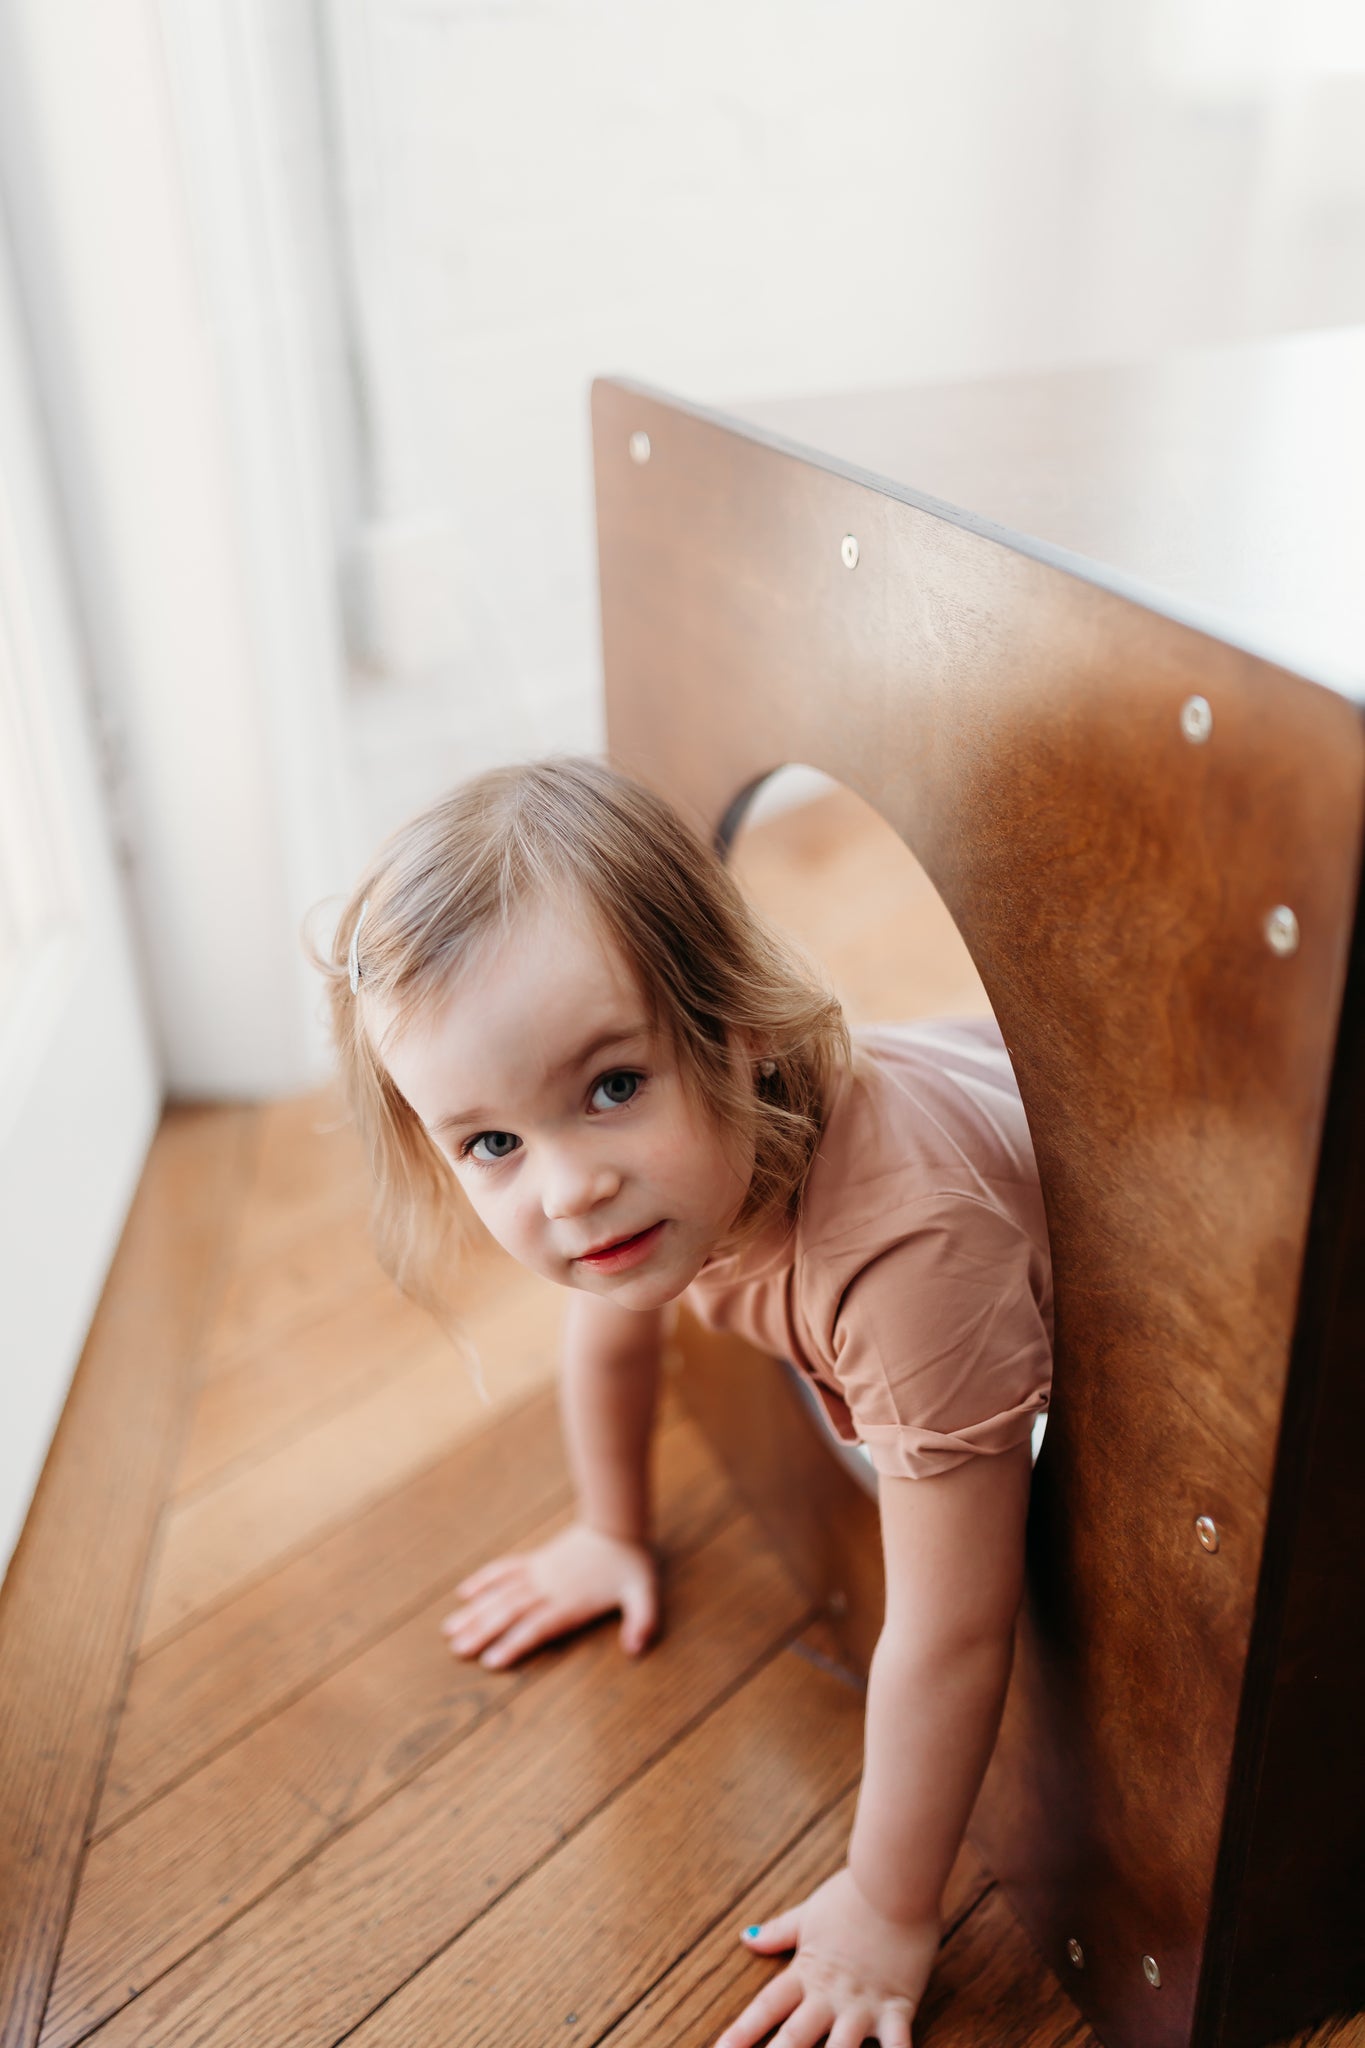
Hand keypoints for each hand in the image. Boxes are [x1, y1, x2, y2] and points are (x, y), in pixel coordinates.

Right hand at [440, 1521, 659, 1668]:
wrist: (617, 1522)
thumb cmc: (631, 1563)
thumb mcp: (645, 1593)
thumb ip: (643, 1621)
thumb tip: (637, 1648)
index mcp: (571, 1602)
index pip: (536, 1627)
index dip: (513, 1644)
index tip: (489, 1662)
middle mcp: (548, 1588)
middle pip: (509, 1613)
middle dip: (482, 1633)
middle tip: (456, 1650)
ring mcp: (538, 1573)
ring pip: (500, 1594)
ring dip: (475, 1611)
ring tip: (450, 1629)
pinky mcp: (535, 1561)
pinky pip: (505, 1569)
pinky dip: (484, 1580)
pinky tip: (463, 1593)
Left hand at [718, 1866, 938, 2047]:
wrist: (895, 1878)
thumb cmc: (853, 1893)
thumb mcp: (809, 1913)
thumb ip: (779, 1932)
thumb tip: (746, 1936)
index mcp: (807, 1971)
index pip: (767, 2007)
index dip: (742, 2032)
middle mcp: (830, 1994)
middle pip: (796, 2038)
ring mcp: (863, 2004)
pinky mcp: (898, 2006)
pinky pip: (898, 2047)